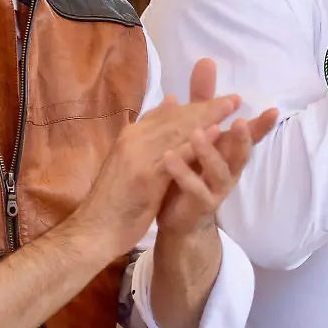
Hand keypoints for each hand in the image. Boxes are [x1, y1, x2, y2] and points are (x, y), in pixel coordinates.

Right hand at [77, 59, 245, 259]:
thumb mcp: (130, 164)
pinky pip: (175, 155)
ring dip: (206, 118)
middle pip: (175, 118)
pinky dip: (196, 142)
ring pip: (176, 132)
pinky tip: (215, 132)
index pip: (167, 115)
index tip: (220, 100)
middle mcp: (132, 139)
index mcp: (130, 135)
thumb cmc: (114, 200)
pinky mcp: (145, 175)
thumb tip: (167, 105)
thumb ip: (147, 137)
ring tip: (229, 107)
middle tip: (234, 98)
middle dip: (206, 107)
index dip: (195, 106)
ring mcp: (137, 155)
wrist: (94, 230)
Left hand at [156, 58, 277, 242]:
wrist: (177, 217)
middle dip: (243, 137)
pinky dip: (182, 172)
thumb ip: (201, 101)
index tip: (274, 110)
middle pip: (240, 152)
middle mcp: (228, 169)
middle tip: (240, 121)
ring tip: (197, 133)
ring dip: (208, 151)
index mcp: (228, 151)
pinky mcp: (200, 203)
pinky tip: (169, 157)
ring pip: (218, 169)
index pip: (248, 135)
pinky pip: (193, 187)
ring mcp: (216, 188)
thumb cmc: (190, 169)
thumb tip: (206, 61)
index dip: (262, 125)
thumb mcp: (195, 131)